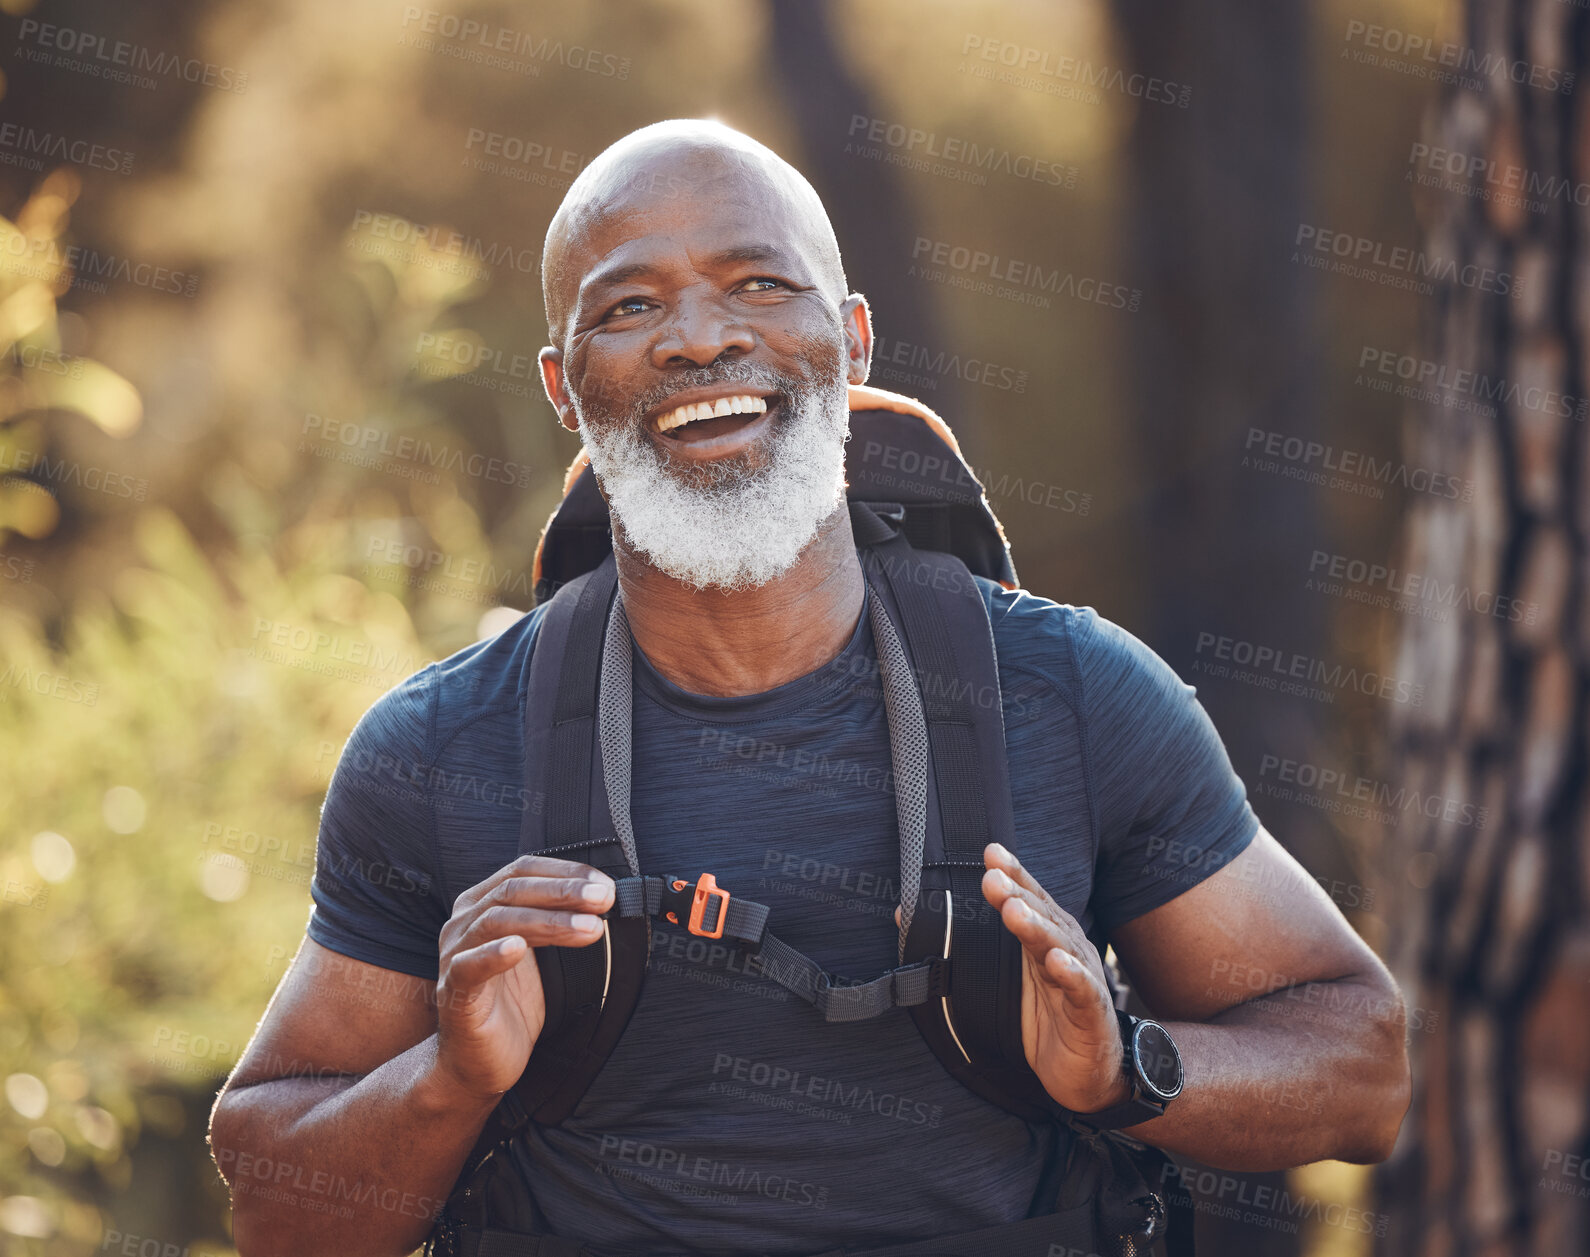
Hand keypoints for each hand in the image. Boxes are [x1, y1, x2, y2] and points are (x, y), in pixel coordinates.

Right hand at [432, 855, 614, 1102]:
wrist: (478, 1061)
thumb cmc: (511, 1004)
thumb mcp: (541, 955)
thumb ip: (558, 923)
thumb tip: (603, 899)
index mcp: (482, 905)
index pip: (523, 870)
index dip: (565, 872)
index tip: (605, 884)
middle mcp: (463, 922)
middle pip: (513, 890)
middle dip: (563, 892)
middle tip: (603, 899)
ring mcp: (454, 955)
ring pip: (497, 921)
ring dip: (548, 921)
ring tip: (589, 928)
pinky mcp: (452, 992)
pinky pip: (468, 966)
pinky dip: (493, 954)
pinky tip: (518, 948)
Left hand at [980, 843, 1128, 1112]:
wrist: (1089, 1072)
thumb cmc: (1045, 1019)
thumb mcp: (999, 981)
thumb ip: (960, 947)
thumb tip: (904, 914)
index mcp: (1045, 938)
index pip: (1028, 899)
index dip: (1012, 875)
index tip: (990, 852)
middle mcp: (1066, 950)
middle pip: (1041, 916)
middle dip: (1017, 894)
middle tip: (991, 877)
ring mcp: (1082, 978)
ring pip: (1060, 947)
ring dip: (1037, 928)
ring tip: (1015, 911)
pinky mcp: (1092, 1013)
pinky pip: (1083, 991)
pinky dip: (1072, 975)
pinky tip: (1057, 963)